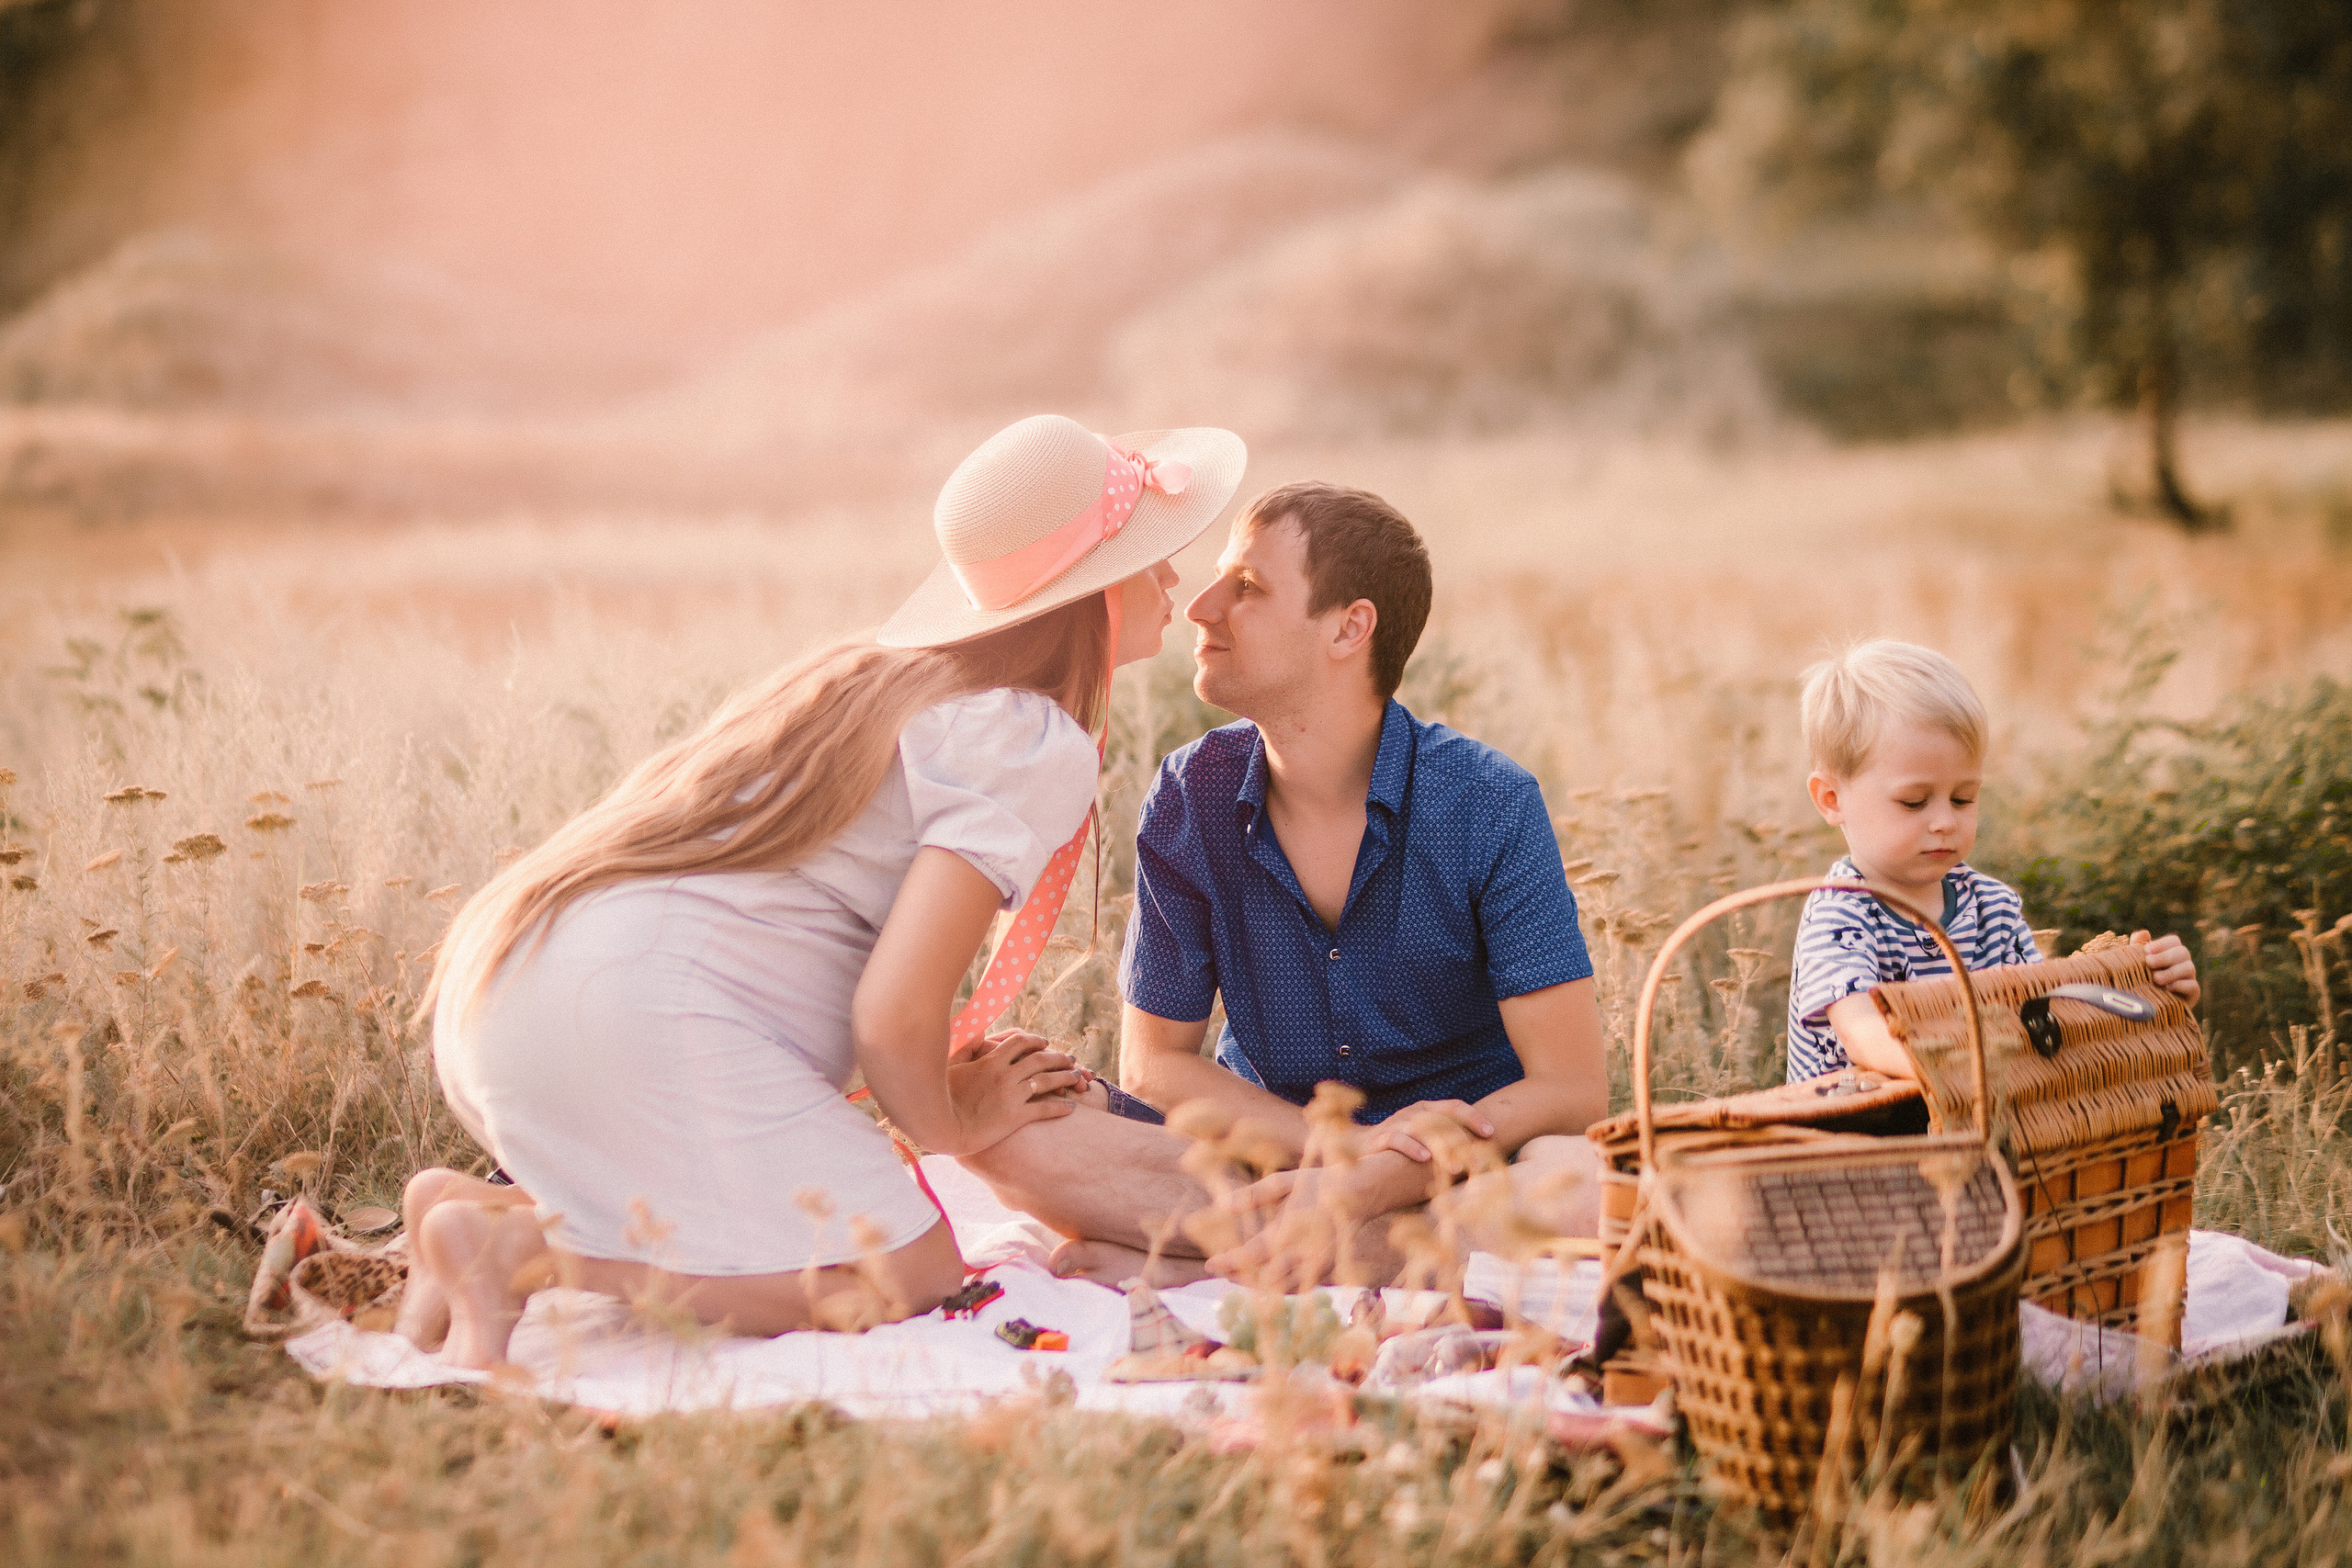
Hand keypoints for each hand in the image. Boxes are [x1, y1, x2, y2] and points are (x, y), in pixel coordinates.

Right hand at [941, 1033, 1081, 1154]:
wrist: (942, 1129)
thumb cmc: (940, 1097)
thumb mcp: (949, 1065)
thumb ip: (966, 1047)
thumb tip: (978, 1031)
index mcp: (990, 1061)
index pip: (1019, 1042)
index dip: (1035, 1041)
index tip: (1044, 1043)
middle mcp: (1005, 1075)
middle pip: (1040, 1060)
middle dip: (1058, 1058)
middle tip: (1070, 1059)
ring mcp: (1011, 1096)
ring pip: (1047, 1081)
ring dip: (1065, 1077)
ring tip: (1076, 1077)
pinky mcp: (1015, 1117)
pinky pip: (1044, 1109)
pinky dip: (1060, 1107)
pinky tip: (1071, 1107)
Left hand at [1202, 1154, 1430, 1288]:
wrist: (1362, 1192)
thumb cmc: (1319, 1183)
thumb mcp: (1284, 1181)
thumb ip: (1253, 1195)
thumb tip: (1221, 1205)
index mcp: (1291, 1229)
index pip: (1252, 1256)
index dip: (1229, 1263)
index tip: (1210, 1264)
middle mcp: (1305, 1253)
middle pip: (1263, 1279)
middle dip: (1238, 1277)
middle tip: (1220, 1269)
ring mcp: (1319, 1266)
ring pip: (1281, 1290)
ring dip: (1257, 1286)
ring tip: (1237, 1275)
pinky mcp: (1328, 1272)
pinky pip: (1299, 1288)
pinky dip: (1279, 1288)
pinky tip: (1265, 1279)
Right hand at [1364, 1099, 1495, 1164]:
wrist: (1360, 1150)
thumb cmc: (1403, 1149)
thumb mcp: (1426, 1140)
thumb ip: (1447, 1142)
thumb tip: (1481, 1156)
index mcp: (1426, 1109)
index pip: (1453, 1106)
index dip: (1473, 1117)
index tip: (1490, 1133)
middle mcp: (1412, 1113)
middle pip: (1441, 1119)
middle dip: (1462, 1140)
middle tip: (1478, 1161)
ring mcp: (1396, 1123)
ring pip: (1422, 1129)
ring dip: (1441, 1148)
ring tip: (1456, 1167)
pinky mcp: (1380, 1138)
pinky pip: (1397, 1139)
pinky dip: (1412, 1147)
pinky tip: (1424, 1159)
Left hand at [2133, 931, 2200, 1006]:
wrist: (2145, 1007)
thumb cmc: (2138, 979)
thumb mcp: (2134, 963)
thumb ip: (2137, 947)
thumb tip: (2143, 933)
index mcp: (2170, 952)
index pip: (2173, 941)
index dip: (2161, 944)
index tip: (2147, 950)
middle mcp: (2183, 962)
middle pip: (2182, 952)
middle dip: (2165, 956)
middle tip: (2149, 962)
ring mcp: (2189, 978)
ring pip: (2189, 968)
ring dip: (2171, 972)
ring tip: (2156, 979)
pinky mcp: (2193, 994)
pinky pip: (2193, 986)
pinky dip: (2180, 985)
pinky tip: (2167, 989)